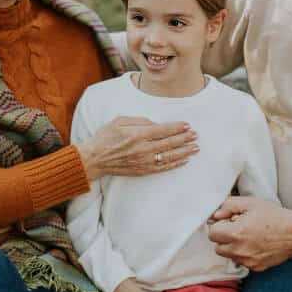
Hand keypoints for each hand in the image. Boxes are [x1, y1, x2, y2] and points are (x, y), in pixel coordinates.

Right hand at [76, 116, 198, 180]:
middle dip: (185, 138)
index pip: (164, 130)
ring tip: (196, 148)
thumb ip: (140, 120)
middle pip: (170, 143)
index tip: (188, 125)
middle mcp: (143, 149)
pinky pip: (163, 168)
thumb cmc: (105, 137)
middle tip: (196, 135)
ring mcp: (144, 161)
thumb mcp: (120, 121)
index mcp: (138, 134)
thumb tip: (156, 124)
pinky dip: (175, 164)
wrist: (95, 159)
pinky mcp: (142, 170)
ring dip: (184, 152)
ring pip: (170, 157)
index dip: (178, 127)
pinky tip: (184, 160)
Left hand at [208, 197, 291, 270]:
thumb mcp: (250, 203)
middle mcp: (239, 251)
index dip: (220, 226)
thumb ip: (228, 206)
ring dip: (234, 247)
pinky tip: (256, 244)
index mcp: (236, 234)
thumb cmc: (274, 216)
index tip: (229, 222)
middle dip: (224, 238)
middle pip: (218, 247)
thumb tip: (215, 215)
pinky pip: (242, 262)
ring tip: (249, 236)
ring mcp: (248, 261)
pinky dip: (245, 254)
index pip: (212, 234)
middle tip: (238, 229)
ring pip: (229, 256)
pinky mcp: (256, 267)